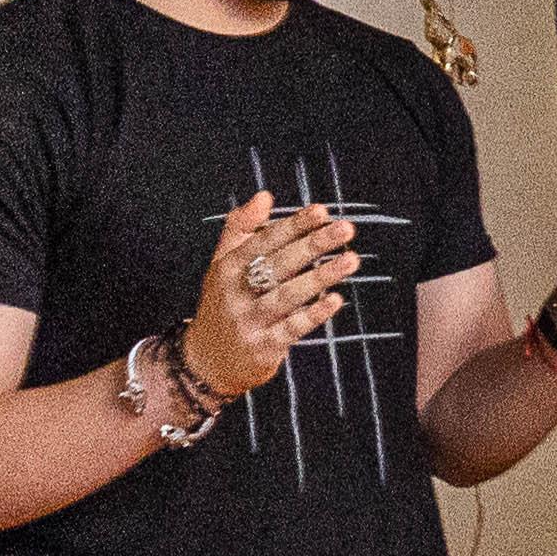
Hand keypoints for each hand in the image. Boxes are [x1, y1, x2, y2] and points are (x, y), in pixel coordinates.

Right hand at [186, 190, 351, 396]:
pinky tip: (336, 300)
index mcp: (227, 267)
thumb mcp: (223, 264)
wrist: (205, 360)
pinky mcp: (263, 347)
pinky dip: (314, 314)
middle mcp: (235, 292)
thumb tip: (264, 195)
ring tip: (351, 260)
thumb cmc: (224, 303)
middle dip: (313, 245)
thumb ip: (240, 228)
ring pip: (287, 295)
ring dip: (321, 277)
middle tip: (345, 229)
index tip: (322, 211)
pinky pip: (292, 329)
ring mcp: (249, 321)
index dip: (293, 225)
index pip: (263, 241)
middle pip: (278, 264)